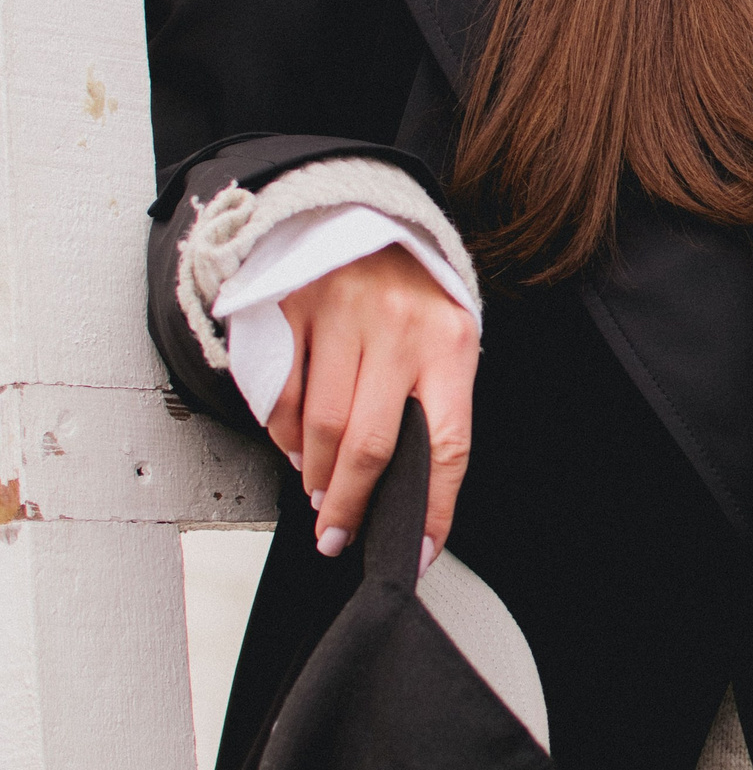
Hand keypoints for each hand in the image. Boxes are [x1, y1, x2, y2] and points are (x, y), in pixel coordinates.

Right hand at [267, 244, 478, 566]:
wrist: (366, 218)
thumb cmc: (411, 294)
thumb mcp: (445, 341)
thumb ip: (432, 407)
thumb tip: (413, 496)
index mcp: (451, 343)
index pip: (447, 444)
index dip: (433, 508)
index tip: (416, 551)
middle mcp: (399, 327)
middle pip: (370, 445)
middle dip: (350, 505)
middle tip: (337, 534)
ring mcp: (342, 314)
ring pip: (321, 427)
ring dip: (315, 475)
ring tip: (319, 490)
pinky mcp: (294, 308)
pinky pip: (283, 395)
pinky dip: (285, 435)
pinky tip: (296, 446)